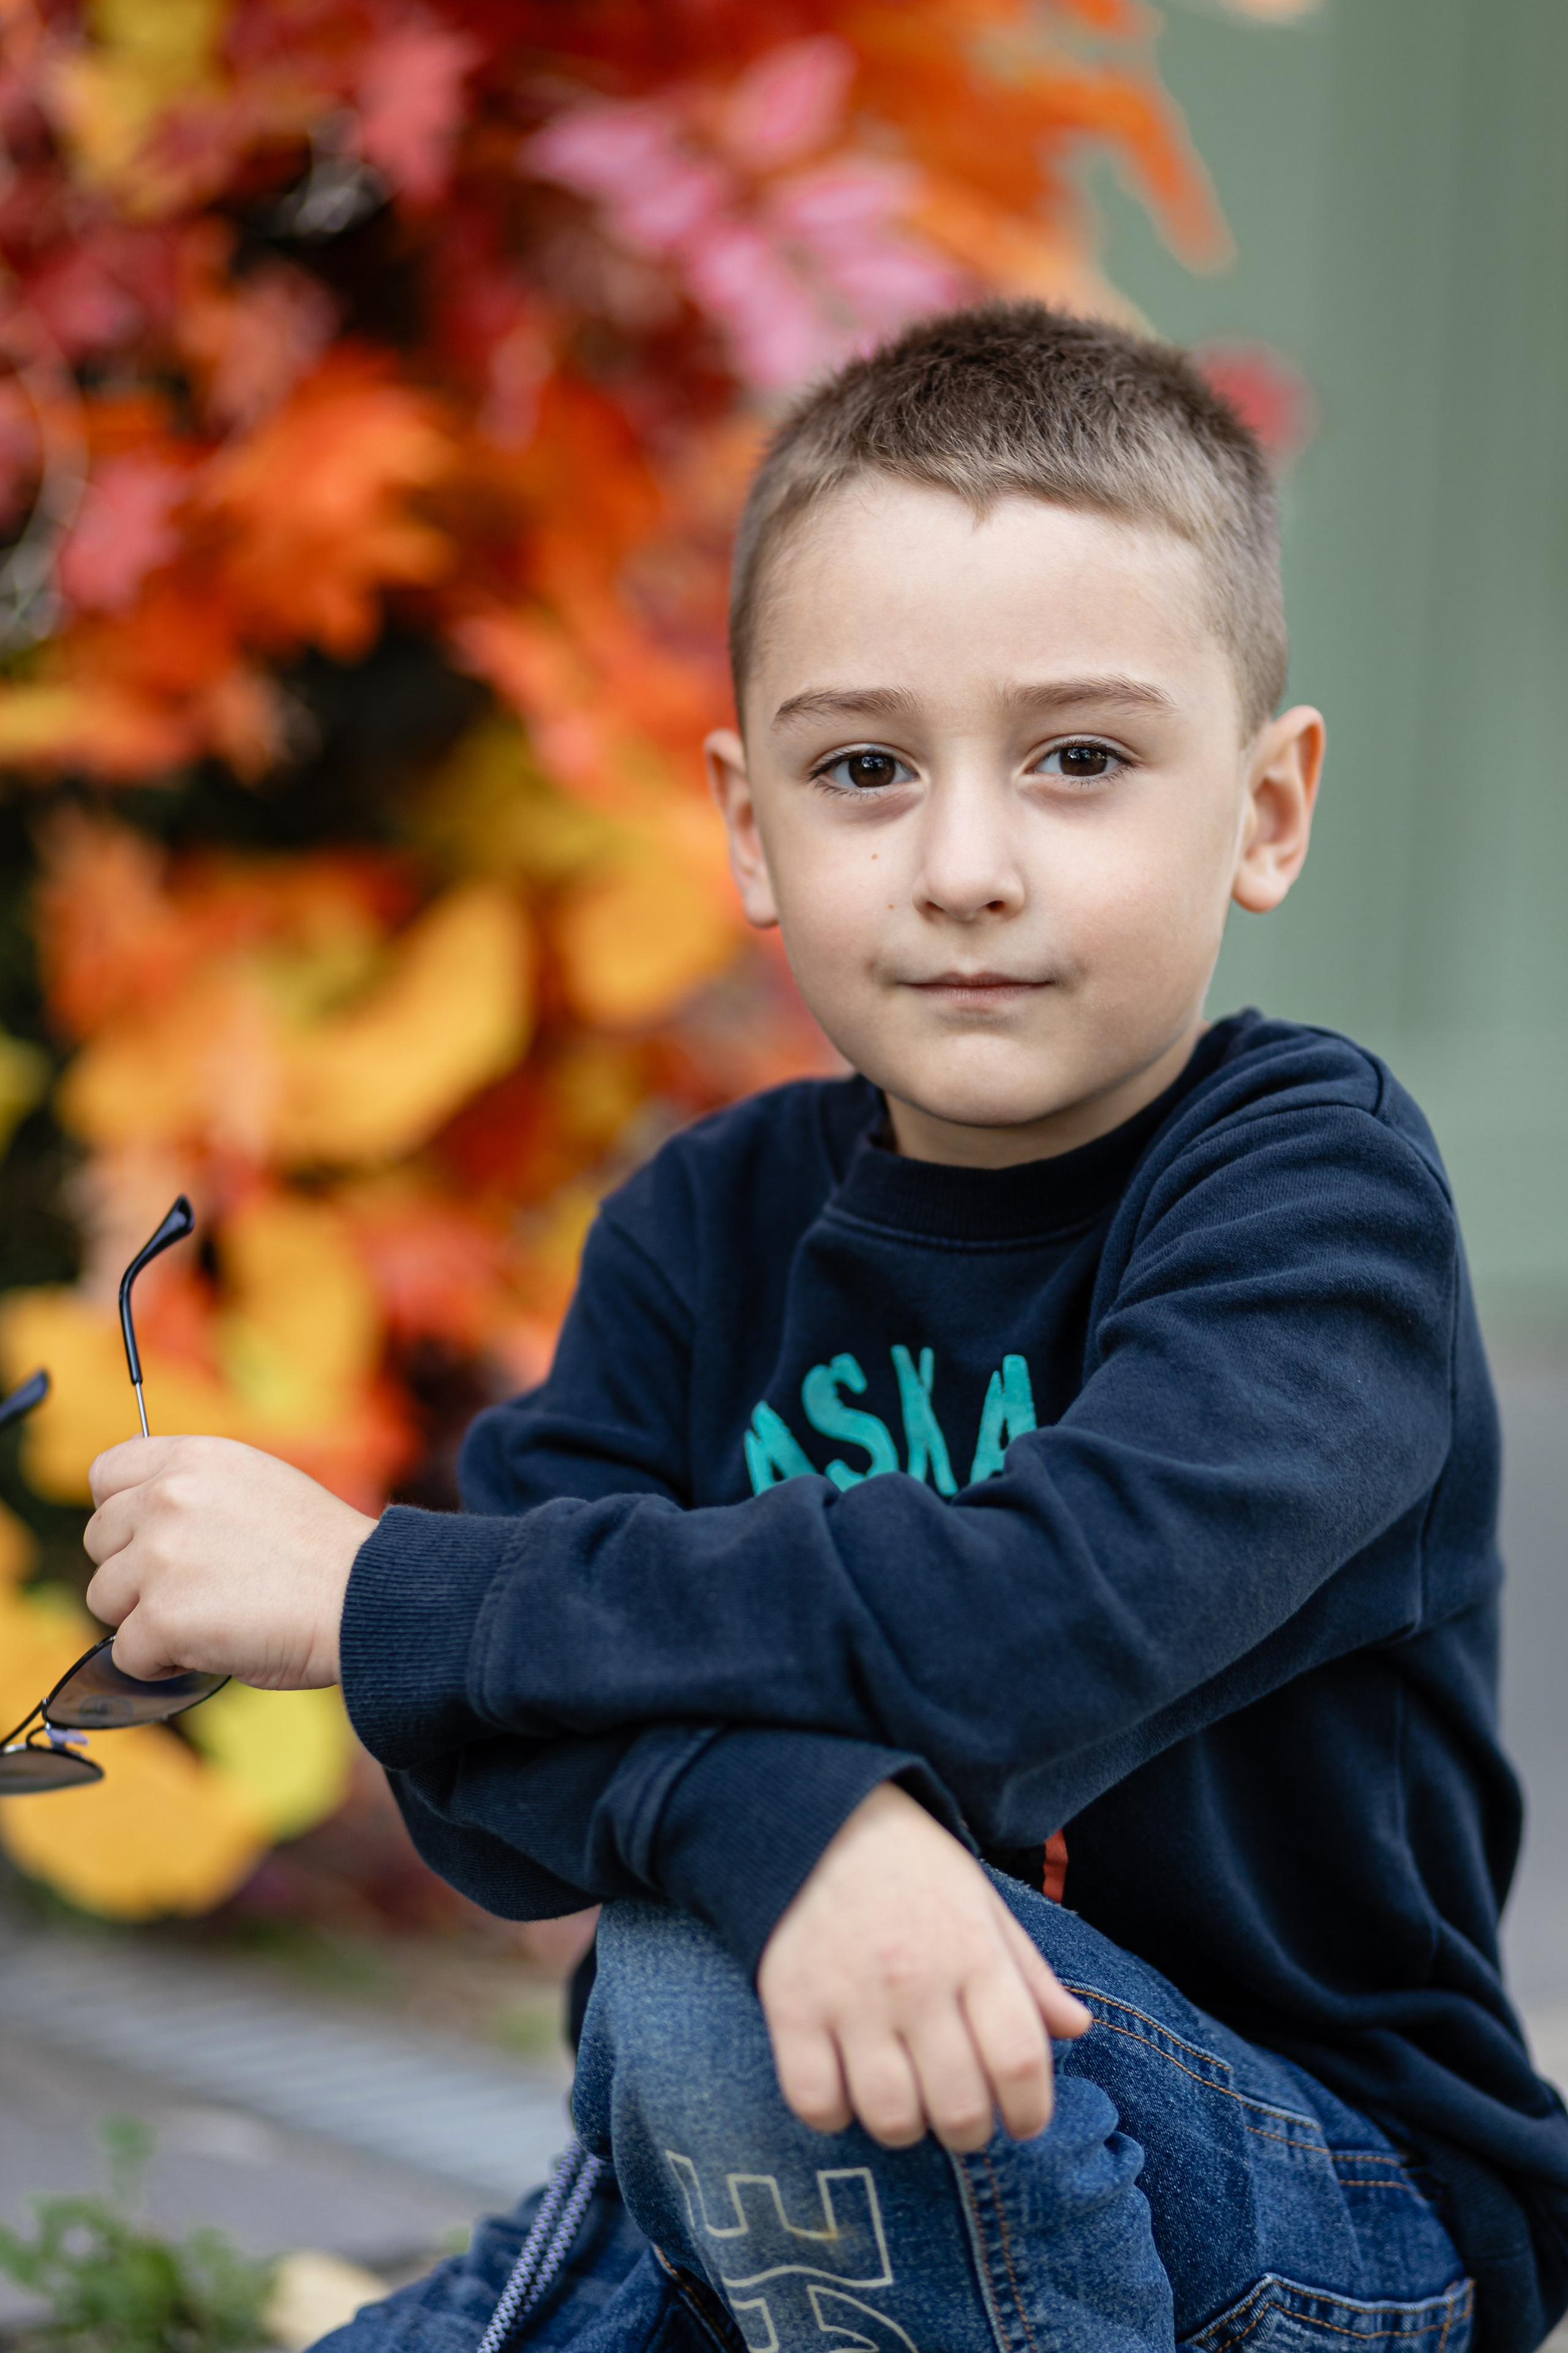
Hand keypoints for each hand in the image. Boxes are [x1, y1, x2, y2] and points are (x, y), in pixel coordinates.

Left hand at [84, 1435, 376, 1687]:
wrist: (364, 1597)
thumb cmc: (322, 1553)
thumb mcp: (257, 1484)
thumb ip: (194, 1489)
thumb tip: (136, 1504)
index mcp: (194, 1458)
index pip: (106, 1473)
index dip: (121, 1511)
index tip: (150, 1537)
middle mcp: (168, 1497)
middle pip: (99, 1540)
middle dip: (134, 1570)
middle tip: (193, 1588)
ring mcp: (159, 1557)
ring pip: (104, 1598)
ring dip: (144, 1617)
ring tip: (207, 1619)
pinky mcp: (161, 1617)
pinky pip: (126, 1653)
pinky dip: (159, 1663)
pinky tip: (209, 1649)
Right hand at [757, 1783, 1089, 2153]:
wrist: (817, 1812)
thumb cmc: (911, 1864)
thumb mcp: (982, 1902)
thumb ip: (1027, 1972)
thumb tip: (1075, 2028)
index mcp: (972, 1951)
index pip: (1020, 2062)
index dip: (1032, 2111)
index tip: (1024, 2121)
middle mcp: (915, 1979)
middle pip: (960, 2106)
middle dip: (970, 2132)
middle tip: (962, 2118)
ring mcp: (850, 1996)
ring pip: (891, 2117)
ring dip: (907, 2129)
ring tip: (906, 2106)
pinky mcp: (790, 2006)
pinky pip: (815, 2101)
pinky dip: (835, 2114)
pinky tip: (845, 2090)